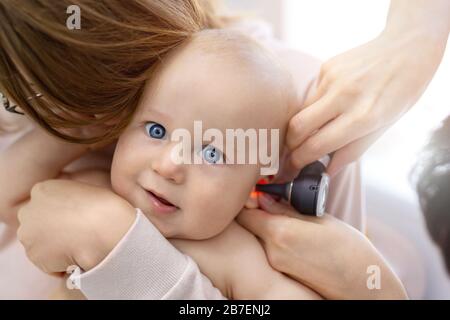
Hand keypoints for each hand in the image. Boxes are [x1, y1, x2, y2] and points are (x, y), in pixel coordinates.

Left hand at [17, 180, 135, 272]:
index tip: (77, 220)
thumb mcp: (85, 191)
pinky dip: (61, 265)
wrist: (105, 228)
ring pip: (40, 245)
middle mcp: (28, 210)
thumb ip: (69, 199)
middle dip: (52, 231)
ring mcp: (28, 233)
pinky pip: (48, 264)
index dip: (62, 215)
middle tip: (76, 235)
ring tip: (78, 246)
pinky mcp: (34, 255)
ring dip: (56, 248)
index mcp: (43, 189)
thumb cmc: (105, 208)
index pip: (45, 206)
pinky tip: (76, 257)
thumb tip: (69, 213)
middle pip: (37, 225)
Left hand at [237, 194, 407, 298]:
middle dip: (259, 212)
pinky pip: (271, 249)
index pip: (245, 214)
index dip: (248, 200)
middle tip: (277, 201)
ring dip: (270, 226)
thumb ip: (287, 209)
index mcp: (280, 233)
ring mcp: (276, 265)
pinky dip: (278, 239)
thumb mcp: (320, 219)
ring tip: (294, 219)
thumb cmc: (349, 249)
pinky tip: (297, 235)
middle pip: (251, 226)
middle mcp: (272, 252)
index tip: (259, 192)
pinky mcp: (283, 272)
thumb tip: (263, 198)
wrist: (364, 286)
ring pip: (261, 237)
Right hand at [284, 26, 447, 177]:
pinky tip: (333, 102)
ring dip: (302, 127)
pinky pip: (311, 95)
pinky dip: (316, 106)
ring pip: (300, 111)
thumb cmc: (401, 91)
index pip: (316, 145)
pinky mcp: (326, 67)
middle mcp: (343, 96)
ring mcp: (332, 79)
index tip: (293, 169)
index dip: (299, 161)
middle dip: (289, 146)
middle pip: (297, 127)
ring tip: (313, 131)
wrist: (408, 46)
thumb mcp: (384, 126)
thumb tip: (328, 171)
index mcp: (362, 117)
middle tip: (292, 155)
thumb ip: (353, 150)